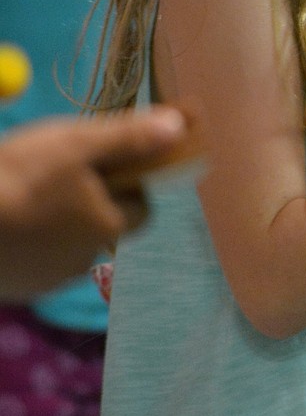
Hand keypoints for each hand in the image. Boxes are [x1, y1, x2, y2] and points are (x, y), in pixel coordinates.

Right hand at [0, 107, 188, 297]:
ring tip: (24, 192)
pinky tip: (6, 217)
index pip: (142, 206)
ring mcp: (47, 279)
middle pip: (102, 224)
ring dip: (55, 221)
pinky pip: (32, 259)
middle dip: (89, 200)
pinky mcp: (16, 288)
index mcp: (107, 225)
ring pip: (66, 243)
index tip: (102, 162)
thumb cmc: (18, 179)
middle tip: (57, 172)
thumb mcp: (75, 144)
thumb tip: (179, 127)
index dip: (128, 181)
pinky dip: (26, 240)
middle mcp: (85, 260)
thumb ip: (128, 137)